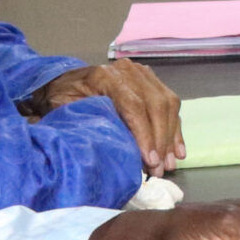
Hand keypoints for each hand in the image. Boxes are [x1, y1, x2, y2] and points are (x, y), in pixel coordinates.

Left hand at [36, 61, 183, 173]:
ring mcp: (142, 74)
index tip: (150, 159)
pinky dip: (175, 128)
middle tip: (161, 167)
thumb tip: (114, 150)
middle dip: (161, 139)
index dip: (145, 134)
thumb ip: (90, 124)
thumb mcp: (67, 110)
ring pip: (167, 104)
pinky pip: (170, 104)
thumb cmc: (62, 99)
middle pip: (156, 104)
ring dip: (171, 136)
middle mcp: (128, 71)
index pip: (134, 105)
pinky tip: (177, 150)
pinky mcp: (151, 81)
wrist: (62, 81)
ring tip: (169, 163)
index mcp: (106, 77)